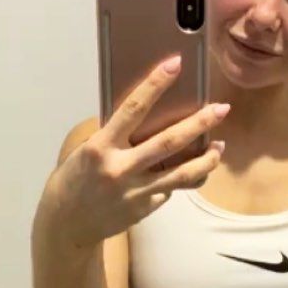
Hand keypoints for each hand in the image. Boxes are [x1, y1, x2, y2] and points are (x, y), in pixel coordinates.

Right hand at [39, 57, 229, 248]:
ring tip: (220, 146)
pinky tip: (185, 173)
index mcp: (101, 147)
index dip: (155, 84)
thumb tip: (153, 121)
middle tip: (222, 109)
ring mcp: (135, 192)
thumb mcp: (89, 150)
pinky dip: (179, 180)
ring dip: (207, 159)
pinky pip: (169, 190)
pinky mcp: (144, 209)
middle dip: (200, 123)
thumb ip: (118, 138)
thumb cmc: (75, 178)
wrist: (66, 223)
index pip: (132, 109)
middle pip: (169, 142)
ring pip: (183, 174)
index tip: (175, 63)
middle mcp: (120, 169)